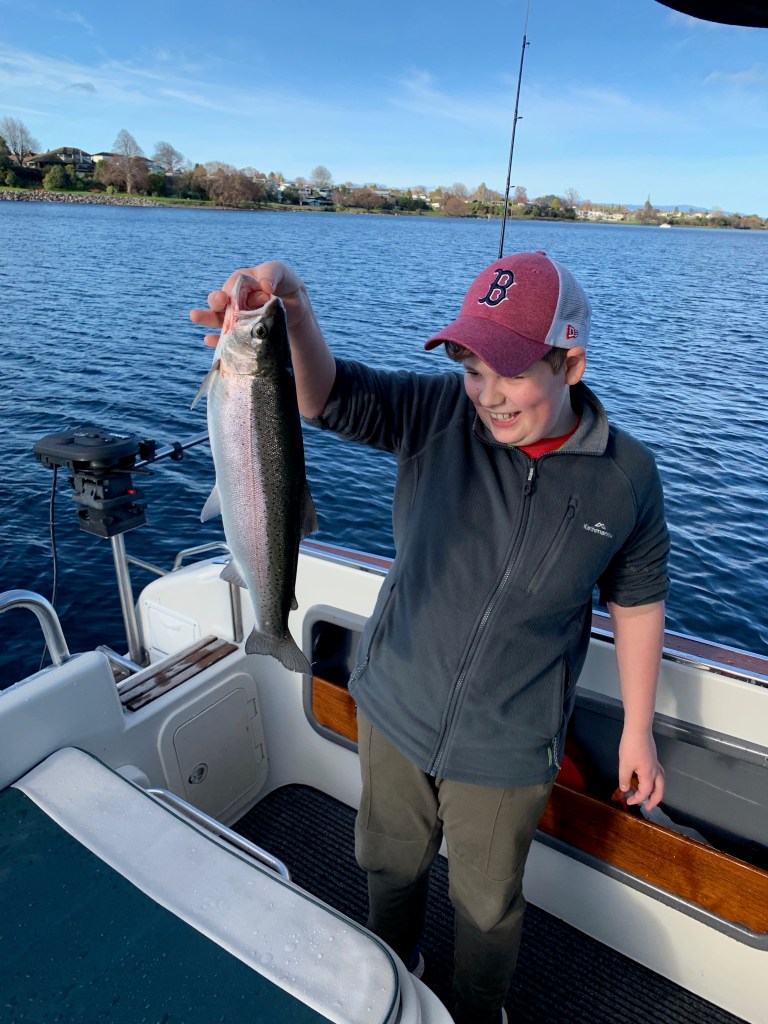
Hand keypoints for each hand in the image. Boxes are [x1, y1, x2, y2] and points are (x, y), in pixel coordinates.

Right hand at [190, 260, 309, 347]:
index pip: (231, 286)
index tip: (228, 297)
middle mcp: (234, 299)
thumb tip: (265, 286)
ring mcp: (236, 317)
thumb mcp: (280, 273)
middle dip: (215, 302)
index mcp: (240, 282)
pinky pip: (227, 338)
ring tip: (194, 316)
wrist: (295, 305)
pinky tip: (209, 341)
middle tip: (220, 302)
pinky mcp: (242, 333)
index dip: (229, 292)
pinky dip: (217, 340)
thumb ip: (271, 274)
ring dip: (206, 318)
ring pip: (218, 318)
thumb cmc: (284, 283)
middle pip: (219, 301)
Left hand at [618, 729, 664, 810]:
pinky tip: (648, 779)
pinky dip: (656, 781)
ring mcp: (656, 764)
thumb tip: (624, 789)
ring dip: (658, 791)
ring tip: (651, 796)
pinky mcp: (653, 758)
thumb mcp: (624, 764)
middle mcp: (655, 771)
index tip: (628, 801)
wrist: (638, 730)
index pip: (645, 792)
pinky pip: (659, 774)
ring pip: (661, 782)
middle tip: (649, 808)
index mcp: (649, 774)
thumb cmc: (631, 747)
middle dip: (655, 800)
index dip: (637, 799)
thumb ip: (624, 779)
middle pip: (660, 790)